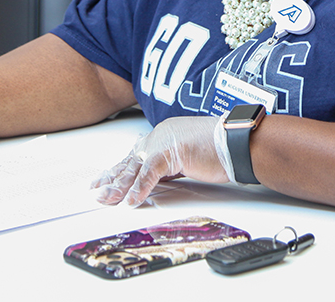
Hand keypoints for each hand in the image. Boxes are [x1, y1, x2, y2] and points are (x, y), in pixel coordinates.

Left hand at [92, 116, 231, 206]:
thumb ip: (171, 167)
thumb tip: (157, 182)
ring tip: (107, 198)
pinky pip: (150, 174)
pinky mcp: (171, 152)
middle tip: (97, 191)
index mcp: (165, 134)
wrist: (237, 142)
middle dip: (112, 178)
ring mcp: (165, 143)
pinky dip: (140, 189)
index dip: (120, 169)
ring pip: (135, 168)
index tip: (107, 179)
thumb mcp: (188, 158)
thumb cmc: (221, 149)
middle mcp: (161, 135)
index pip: (137, 155)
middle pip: (131, 161)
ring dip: (120, 186)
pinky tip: (131, 200)